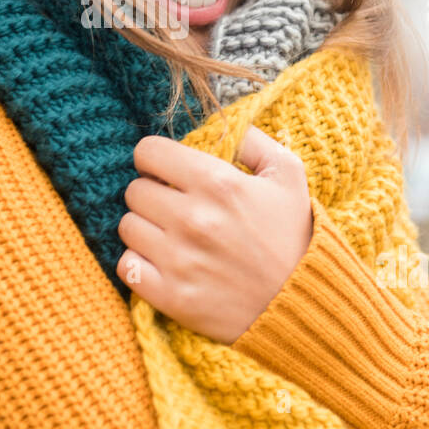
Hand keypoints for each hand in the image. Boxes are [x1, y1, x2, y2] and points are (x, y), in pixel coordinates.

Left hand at [117, 126, 313, 343]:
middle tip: (175, 206)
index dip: (156, 158)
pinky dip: (139, 263)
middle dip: (152, 193)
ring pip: (127, 226)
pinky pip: (126, 266)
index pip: (147, 151)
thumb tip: (217, 125)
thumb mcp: (288, 174)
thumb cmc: (293, 236)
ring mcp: (179, 260)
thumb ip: (251, 139)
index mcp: (217, 183)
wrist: (302, 303)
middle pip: (134, 190)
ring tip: (172, 236)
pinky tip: (163, 263)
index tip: (168, 171)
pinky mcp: (171, 296)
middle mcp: (192, 219)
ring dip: (145, 228)